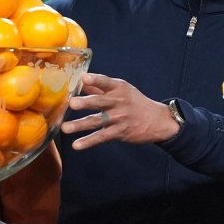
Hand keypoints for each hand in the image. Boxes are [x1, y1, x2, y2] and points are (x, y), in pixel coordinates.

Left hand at [61, 73, 179, 148]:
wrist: (157, 121)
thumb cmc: (135, 103)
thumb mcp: (122, 90)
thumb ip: (100, 87)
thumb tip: (80, 81)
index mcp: (118, 88)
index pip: (105, 82)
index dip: (95, 80)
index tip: (84, 78)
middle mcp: (119, 102)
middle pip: (99, 101)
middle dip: (85, 103)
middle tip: (72, 103)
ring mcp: (119, 118)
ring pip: (97, 121)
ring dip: (80, 125)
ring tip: (65, 128)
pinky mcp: (120, 132)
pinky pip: (101, 137)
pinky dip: (88, 141)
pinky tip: (77, 145)